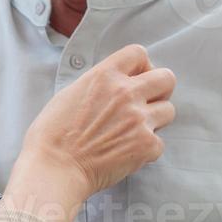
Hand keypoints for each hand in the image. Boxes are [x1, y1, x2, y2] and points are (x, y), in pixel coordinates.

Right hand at [19, 43, 176, 198]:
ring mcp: (139, 119)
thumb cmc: (53, 135)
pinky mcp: (146, 145)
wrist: (55, 168)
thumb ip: (98, 84)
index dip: (141, 66)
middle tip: (146, 102)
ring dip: (155, 120)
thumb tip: (112, 86)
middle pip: (166, 78)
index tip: (136, 78)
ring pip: (168, 110)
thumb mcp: (70, 93)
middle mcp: (126, 93)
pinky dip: (146, 149)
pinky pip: (160, 142)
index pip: (138, 53)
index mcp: (105, 76)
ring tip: (134, 131)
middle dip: (159, 89)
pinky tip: (127, 152)